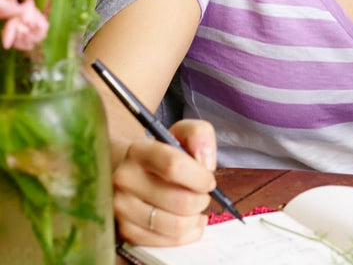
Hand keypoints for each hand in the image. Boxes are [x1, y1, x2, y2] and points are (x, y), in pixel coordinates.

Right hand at [112, 119, 216, 245]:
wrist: (129, 170)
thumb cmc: (162, 153)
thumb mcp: (181, 132)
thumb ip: (200, 135)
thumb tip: (206, 163)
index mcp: (138, 151)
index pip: (174, 165)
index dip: (200, 176)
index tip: (209, 179)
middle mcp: (124, 180)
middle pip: (180, 200)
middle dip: (201, 199)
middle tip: (202, 194)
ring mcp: (121, 208)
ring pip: (175, 225)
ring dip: (195, 217)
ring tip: (196, 206)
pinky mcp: (125, 231)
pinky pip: (167, 242)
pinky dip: (187, 234)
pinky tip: (189, 221)